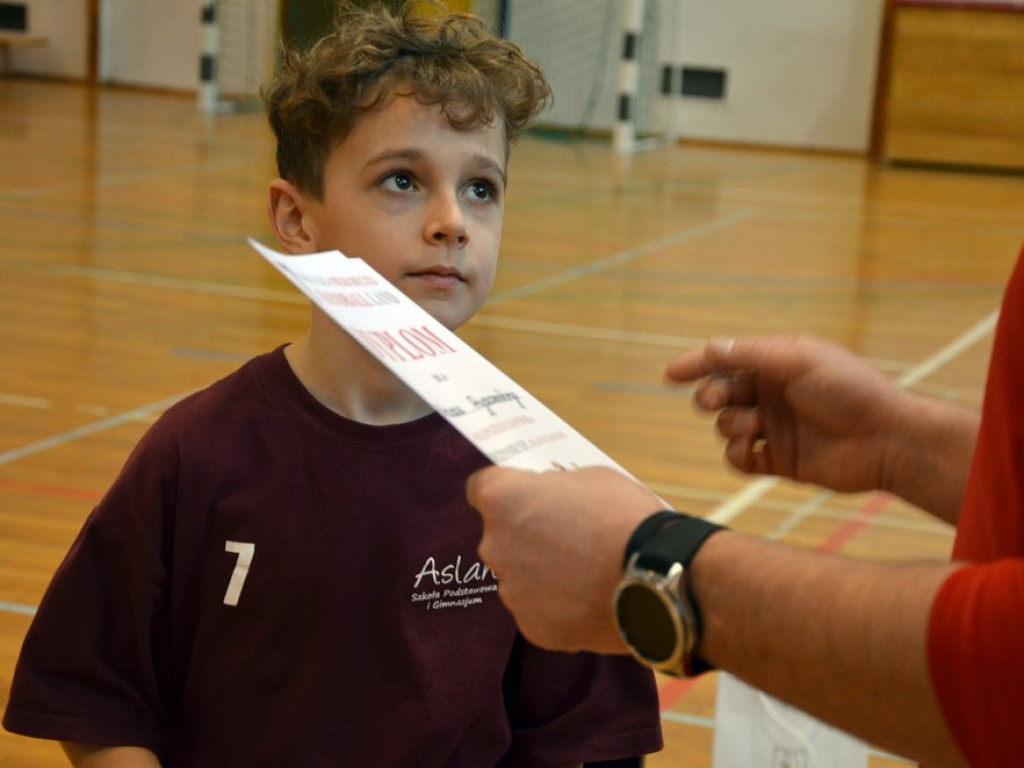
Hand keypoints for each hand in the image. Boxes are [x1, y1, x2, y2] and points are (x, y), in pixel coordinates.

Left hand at [466, 465, 660, 653]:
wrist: (657, 577)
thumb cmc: (624, 516)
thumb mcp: (589, 478)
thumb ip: (555, 489)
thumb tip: (549, 500)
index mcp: (503, 500)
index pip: (480, 487)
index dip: (506, 490)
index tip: (527, 496)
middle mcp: (494, 546)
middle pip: (501, 536)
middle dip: (527, 534)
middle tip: (568, 536)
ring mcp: (511, 591)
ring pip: (520, 576)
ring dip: (542, 572)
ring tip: (586, 572)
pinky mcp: (532, 628)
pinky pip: (539, 610)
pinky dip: (558, 606)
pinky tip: (590, 599)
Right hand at [666, 335, 909, 493]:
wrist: (886, 441)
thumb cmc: (849, 390)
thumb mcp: (798, 361)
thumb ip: (751, 355)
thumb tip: (712, 349)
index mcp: (777, 364)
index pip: (726, 360)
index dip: (696, 364)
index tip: (671, 375)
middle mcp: (772, 394)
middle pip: (720, 393)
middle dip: (711, 396)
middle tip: (715, 400)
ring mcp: (774, 428)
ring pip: (726, 426)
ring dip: (732, 425)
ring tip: (755, 427)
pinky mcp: (778, 461)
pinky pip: (738, 459)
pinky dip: (736, 456)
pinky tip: (751, 451)